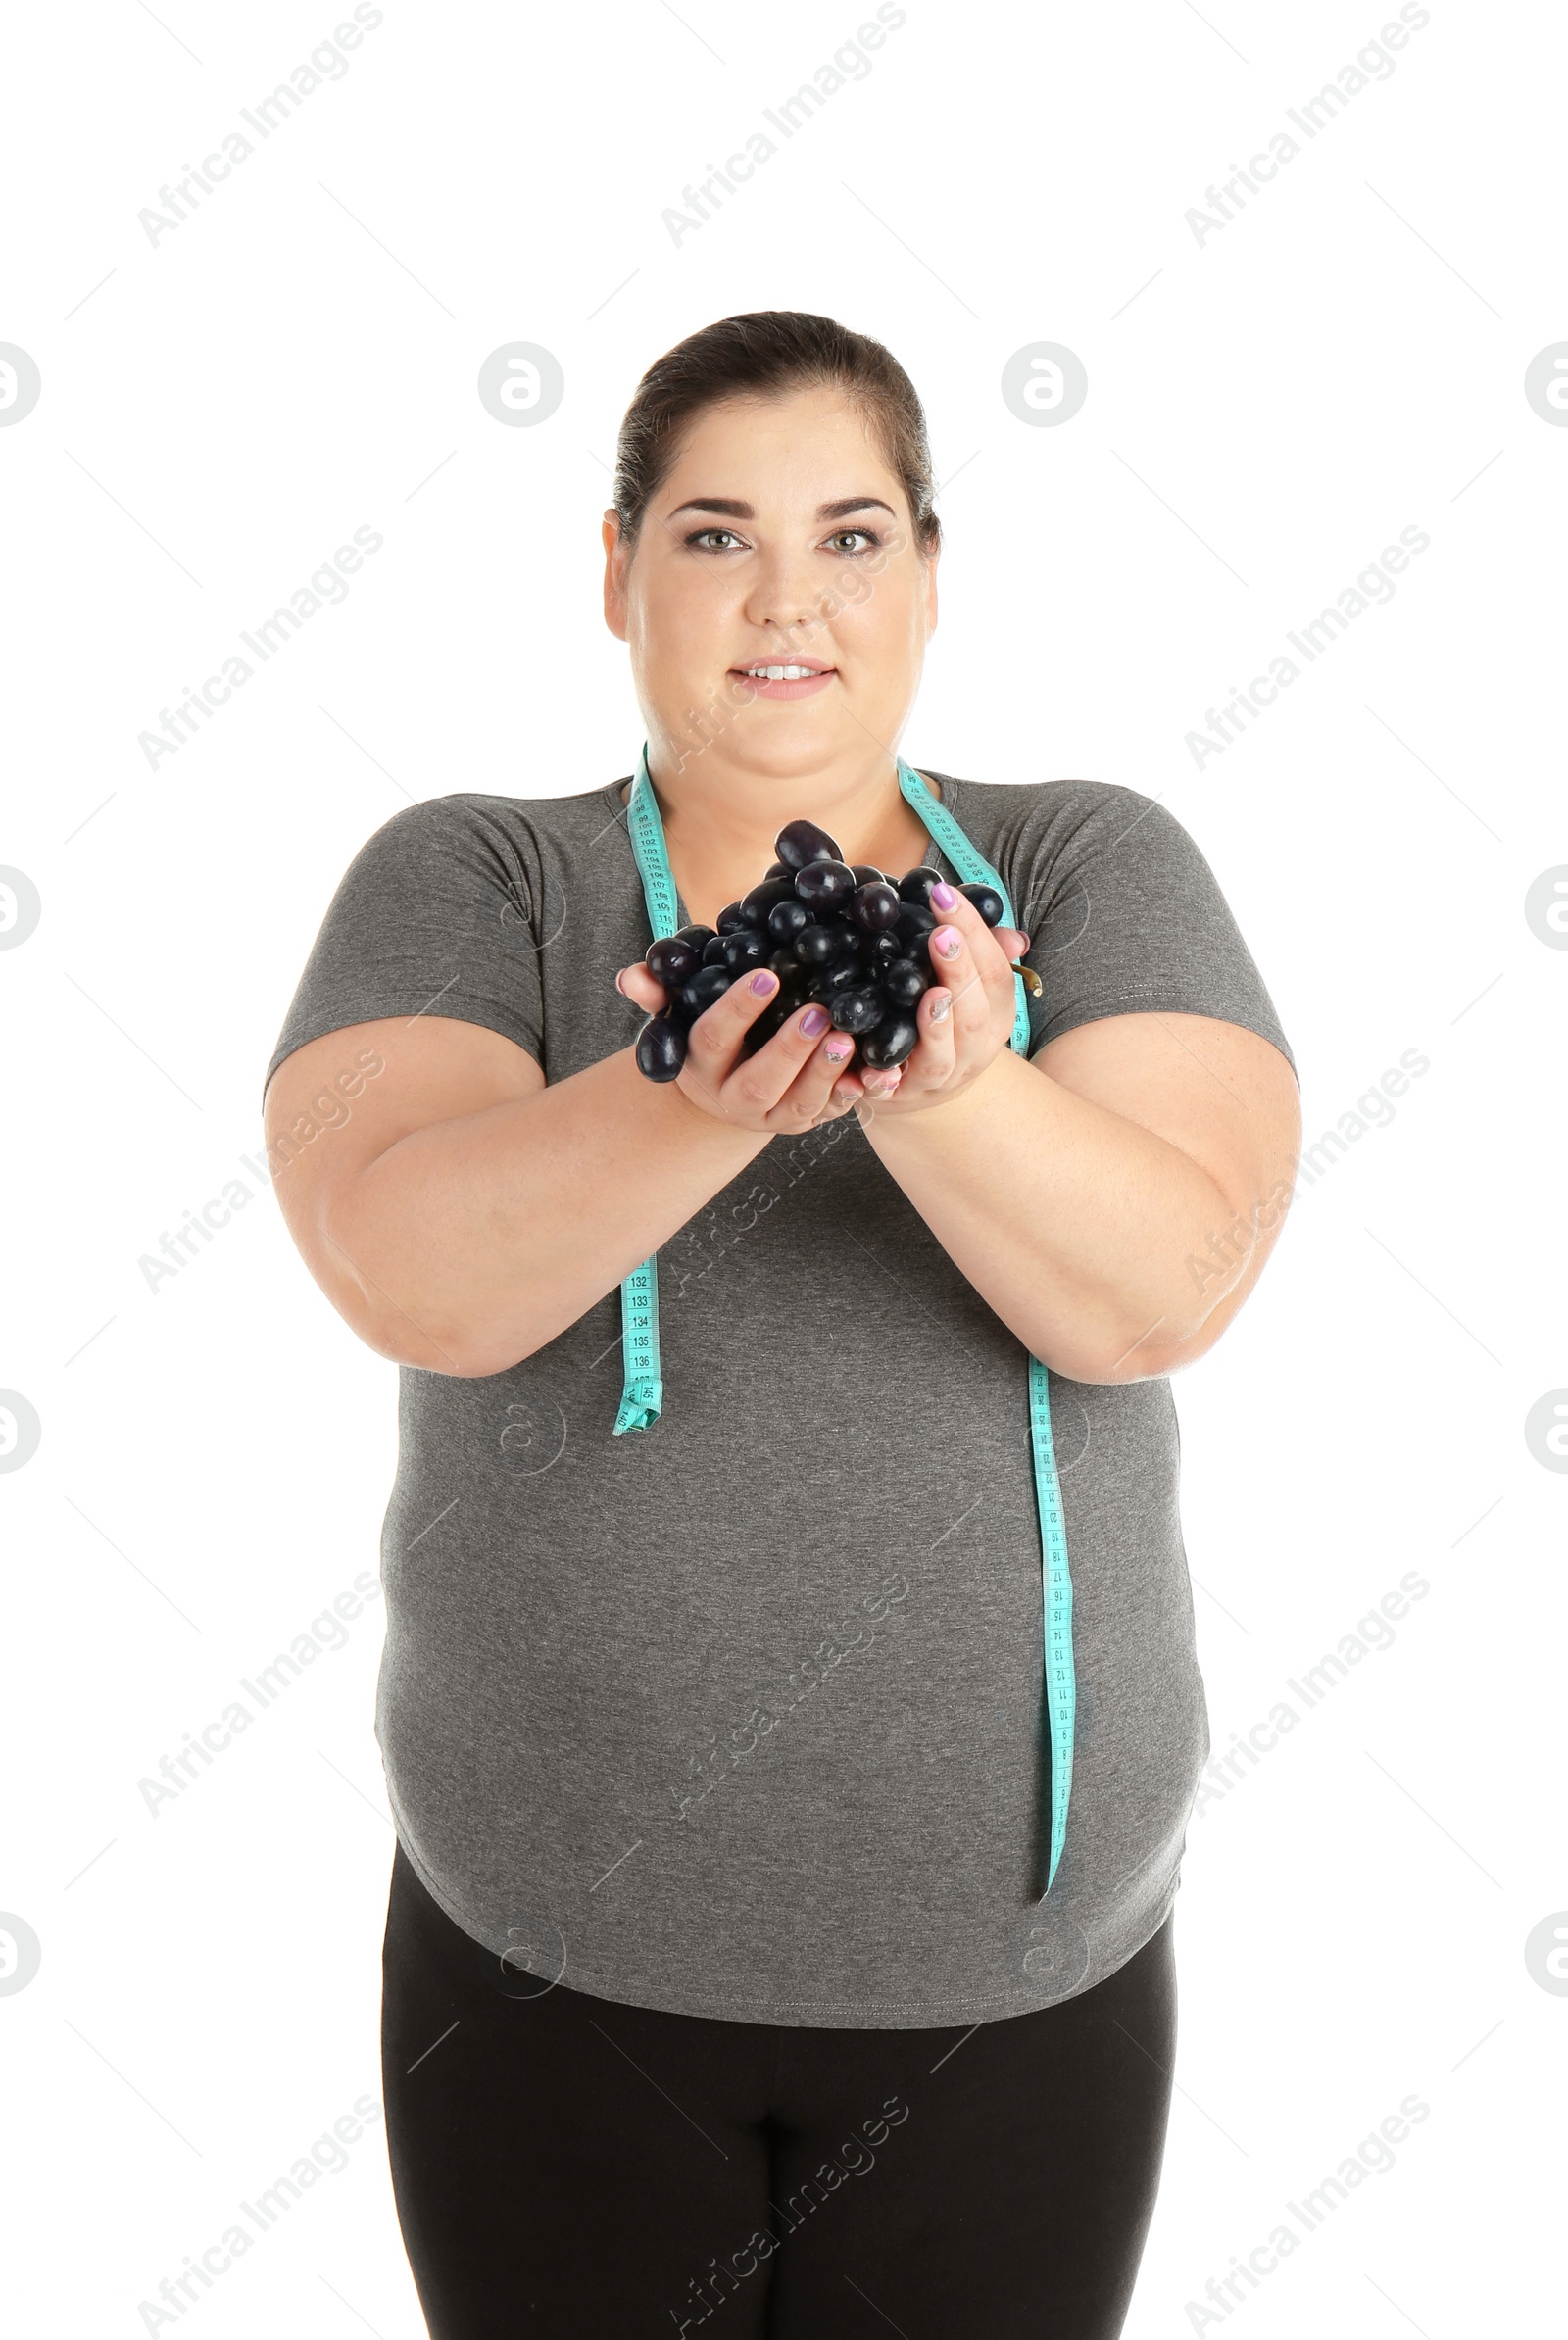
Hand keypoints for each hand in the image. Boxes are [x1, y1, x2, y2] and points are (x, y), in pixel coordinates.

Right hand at [615, 961, 868, 1131]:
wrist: (721, 1091)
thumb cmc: (706, 1035)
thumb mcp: (680, 1014)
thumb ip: (659, 992)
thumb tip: (629, 977)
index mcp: (701, 1064)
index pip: (713, 1037)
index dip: (738, 1009)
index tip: (767, 975)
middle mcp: (733, 1097)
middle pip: (759, 1082)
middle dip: (788, 1050)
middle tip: (818, 1012)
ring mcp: (771, 1116)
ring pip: (798, 1103)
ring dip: (824, 1073)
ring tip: (846, 1039)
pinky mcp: (804, 1122)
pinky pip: (831, 1114)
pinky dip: (852, 1095)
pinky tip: (872, 1073)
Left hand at [856, 881, 1028, 1119]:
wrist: (924, 1091)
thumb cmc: (945, 1021)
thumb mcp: (968, 987)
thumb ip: (978, 952)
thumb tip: (1006, 928)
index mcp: (995, 1014)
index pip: (995, 972)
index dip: (975, 934)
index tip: (944, 895)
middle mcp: (974, 1048)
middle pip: (973, 1014)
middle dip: (960, 973)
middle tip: (940, 936)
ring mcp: (939, 1077)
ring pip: (943, 1056)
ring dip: (937, 1025)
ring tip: (930, 994)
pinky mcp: (901, 1097)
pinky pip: (893, 1090)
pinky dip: (884, 1080)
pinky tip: (876, 1068)